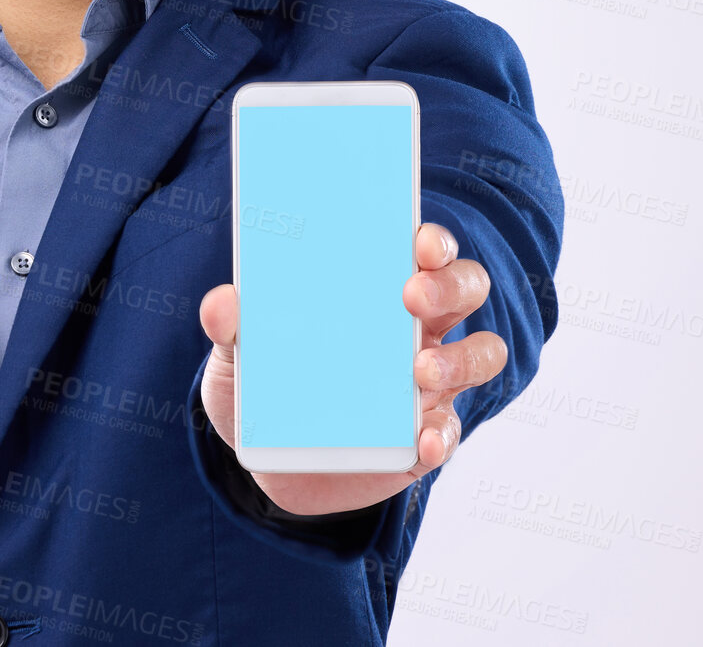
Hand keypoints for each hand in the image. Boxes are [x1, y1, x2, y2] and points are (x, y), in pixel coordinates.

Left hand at [197, 221, 506, 517]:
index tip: (419, 241)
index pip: (424, 250)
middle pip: (465, 289)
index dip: (433, 240)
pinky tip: (423, 438)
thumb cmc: (263, 388)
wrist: (269, 463)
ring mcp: (429, 384)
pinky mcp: (425, 439)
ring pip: (480, 354)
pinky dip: (444, 435)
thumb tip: (222, 302)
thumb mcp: (237, 356)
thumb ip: (230, 328)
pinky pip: (452, 432)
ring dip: (461, 358)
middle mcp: (417, 328)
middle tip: (412, 296)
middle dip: (451, 285)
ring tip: (418, 370)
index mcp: (378, 291)